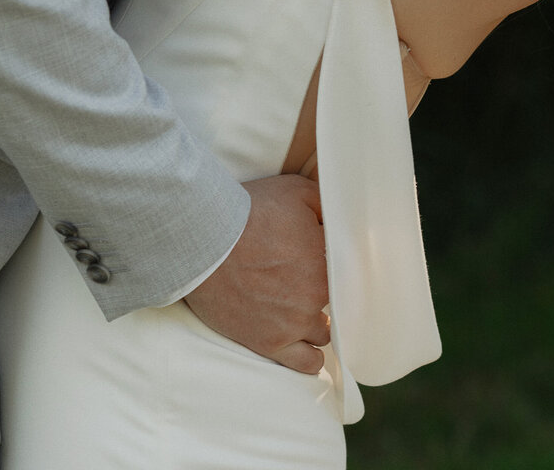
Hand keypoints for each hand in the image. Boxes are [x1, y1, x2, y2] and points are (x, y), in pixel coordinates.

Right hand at [183, 174, 329, 373]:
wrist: (207, 241)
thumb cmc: (250, 212)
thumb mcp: (296, 190)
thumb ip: (327, 205)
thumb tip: (340, 218)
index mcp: (325, 258)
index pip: (347, 268)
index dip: (335, 263)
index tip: (325, 260)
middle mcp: (315, 295)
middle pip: (335, 299)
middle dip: (322, 288)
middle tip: (305, 278)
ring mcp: (294, 323)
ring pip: (323, 332)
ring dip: (317, 321)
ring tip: (302, 309)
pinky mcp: (271, 343)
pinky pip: (307, 363)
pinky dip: (311, 357)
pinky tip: (308, 346)